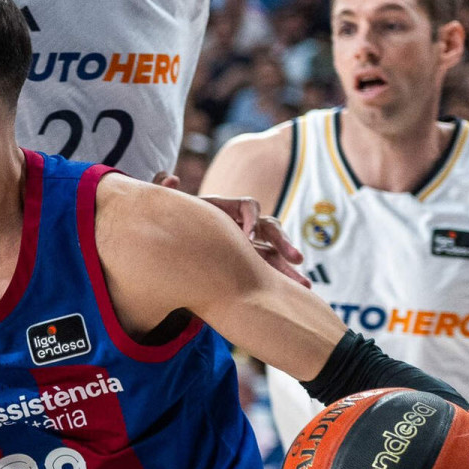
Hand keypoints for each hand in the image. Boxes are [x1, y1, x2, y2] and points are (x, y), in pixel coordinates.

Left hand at [152, 173, 308, 287]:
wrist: (171, 246)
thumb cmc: (172, 223)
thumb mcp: (167, 208)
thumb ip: (164, 190)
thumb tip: (170, 176)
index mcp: (226, 211)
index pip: (248, 206)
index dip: (252, 217)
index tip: (248, 236)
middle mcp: (242, 226)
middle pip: (269, 228)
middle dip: (283, 242)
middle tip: (296, 258)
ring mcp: (248, 247)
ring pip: (275, 252)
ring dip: (289, 265)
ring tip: (304, 285)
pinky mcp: (248, 265)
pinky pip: (270, 270)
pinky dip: (284, 279)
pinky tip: (299, 292)